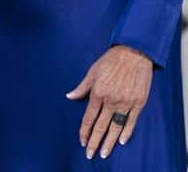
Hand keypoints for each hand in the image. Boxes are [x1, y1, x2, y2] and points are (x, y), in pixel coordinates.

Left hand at [66, 44, 152, 159]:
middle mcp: (111, 100)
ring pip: (116, 127)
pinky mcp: (139, 102)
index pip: (89, 117)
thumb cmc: (110, 61)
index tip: (82, 141)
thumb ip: (81, 87)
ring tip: (104, 153)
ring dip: (109, 141)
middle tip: (90, 154)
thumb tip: (69, 96)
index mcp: (97, 93)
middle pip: (101, 126)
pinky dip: (126, 132)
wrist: (133, 53)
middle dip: (94, 141)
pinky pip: (131, 121)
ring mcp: (126, 102)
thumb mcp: (92, 72)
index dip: (85, 131)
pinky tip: (120, 141)